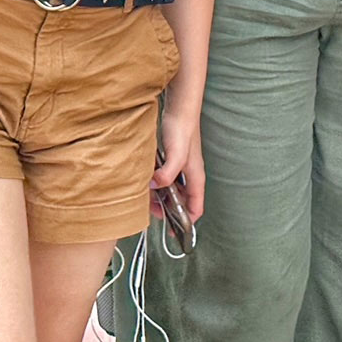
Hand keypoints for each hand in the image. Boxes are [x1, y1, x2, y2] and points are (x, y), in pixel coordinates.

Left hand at [153, 107, 204, 222]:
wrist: (179, 110)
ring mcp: (180, 168)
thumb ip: (168, 174)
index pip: (196, 208)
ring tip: (146, 197)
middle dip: (168, 210)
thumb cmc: (182, 130)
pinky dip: (156, 184)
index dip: (187, 222)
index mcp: (196, 178)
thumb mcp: (176, 155)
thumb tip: (156, 187)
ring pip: (171, 191)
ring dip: (160, 197)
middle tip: (152, 211)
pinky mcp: (171, 161)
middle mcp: (189, 176)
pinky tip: (146, 181)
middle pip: (181, 202)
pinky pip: (164, 179)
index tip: (174, 231)